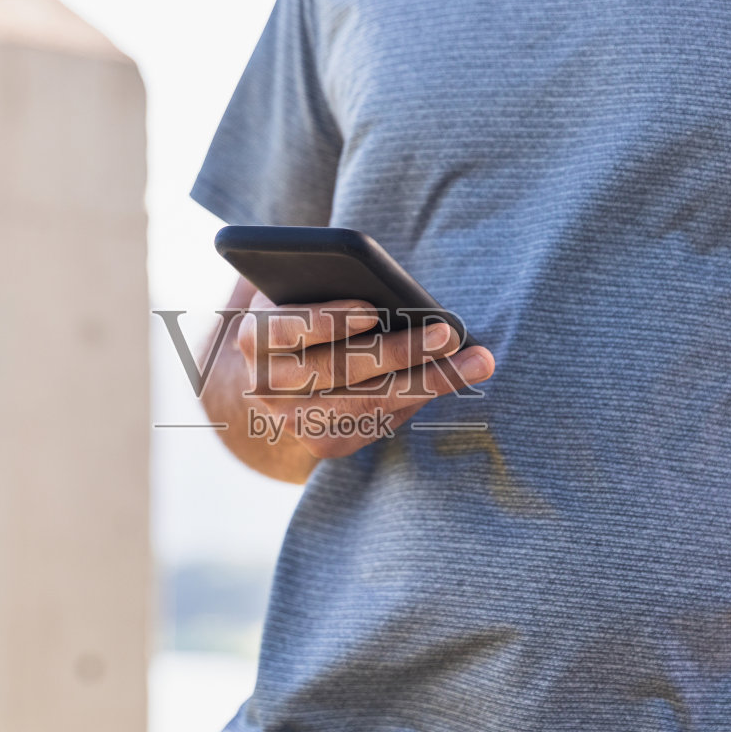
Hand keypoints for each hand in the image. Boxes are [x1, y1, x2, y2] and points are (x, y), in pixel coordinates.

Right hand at [233, 290, 494, 460]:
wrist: (271, 375)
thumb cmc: (299, 317)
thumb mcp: (299, 294)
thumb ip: (326, 287)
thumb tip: (393, 297)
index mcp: (254, 337)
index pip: (289, 328)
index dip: (327, 321)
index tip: (370, 309)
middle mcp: (266, 385)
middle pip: (340, 369)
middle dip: (400, 350)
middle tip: (449, 333)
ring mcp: (294, 421)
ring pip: (368, 402)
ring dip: (428, 381)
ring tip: (475, 361)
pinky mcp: (323, 444)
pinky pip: (377, 422)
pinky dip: (418, 400)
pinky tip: (454, 379)